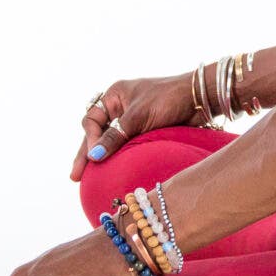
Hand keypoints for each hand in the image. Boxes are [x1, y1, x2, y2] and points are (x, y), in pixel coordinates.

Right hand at [70, 72, 207, 181]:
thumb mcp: (138, 116)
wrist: (200, 99)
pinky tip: (112, 173)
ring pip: (111, 142)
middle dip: (87, 154)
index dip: (90, 140)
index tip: (94, 157)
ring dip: (101, 158)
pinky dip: (118, 159)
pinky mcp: (145, 133)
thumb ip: (116, 136)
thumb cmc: (168, 99)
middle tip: (75, 177)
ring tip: (89, 180)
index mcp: (115, 96)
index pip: (92, 120)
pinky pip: (126, 148)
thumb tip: (93, 157)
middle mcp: (120, 108)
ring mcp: (133, 121)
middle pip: (97, 133)